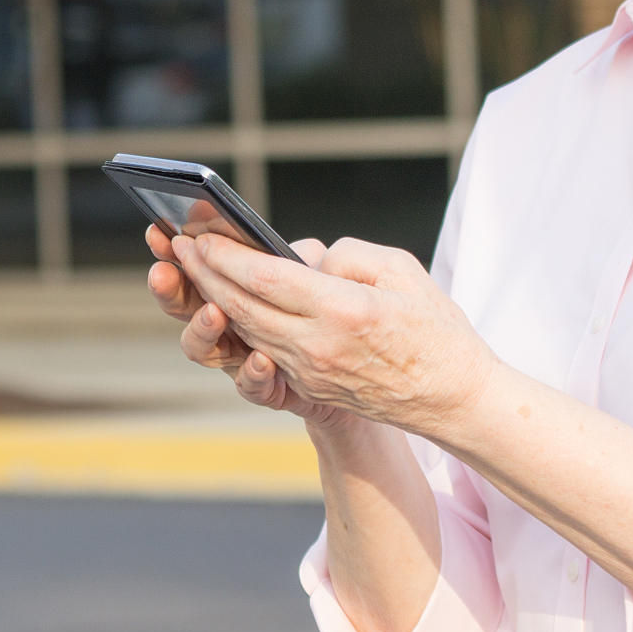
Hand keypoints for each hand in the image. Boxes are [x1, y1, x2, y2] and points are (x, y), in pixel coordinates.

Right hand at [144, 225, 347, 427]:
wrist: (372, 365)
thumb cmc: (353, 309)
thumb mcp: (333, 270)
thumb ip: (308, 256)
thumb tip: (290, 251)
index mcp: (243, 287)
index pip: (198, 266)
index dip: (174, 251)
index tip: (158, 231)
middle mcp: (236, 324)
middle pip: (187, 307)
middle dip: (170, 288)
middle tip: (163, 272)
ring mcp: (251, 357)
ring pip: (207, 350)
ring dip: (202, 331)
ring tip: (213, 312)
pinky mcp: (277, 389)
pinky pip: (253, 388)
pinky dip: (252, 375)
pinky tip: (261, 360)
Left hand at [169, 233, 497, 439]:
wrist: (454, 398)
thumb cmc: (435, 328)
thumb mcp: (401, 270)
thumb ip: (346, 255)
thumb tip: (304, 258)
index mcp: (342, 312)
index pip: (265, 278)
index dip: (225, 255)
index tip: (199, 233)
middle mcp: (318, 346)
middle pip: (243, 306)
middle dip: (204, 274)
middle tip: (178, 245)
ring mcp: (311, 372)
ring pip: (246, 329)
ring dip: (214, 298)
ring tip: (192, 269)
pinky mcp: (311, 386)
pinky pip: (264, 347)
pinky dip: (240, 321)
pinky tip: (226, 300)